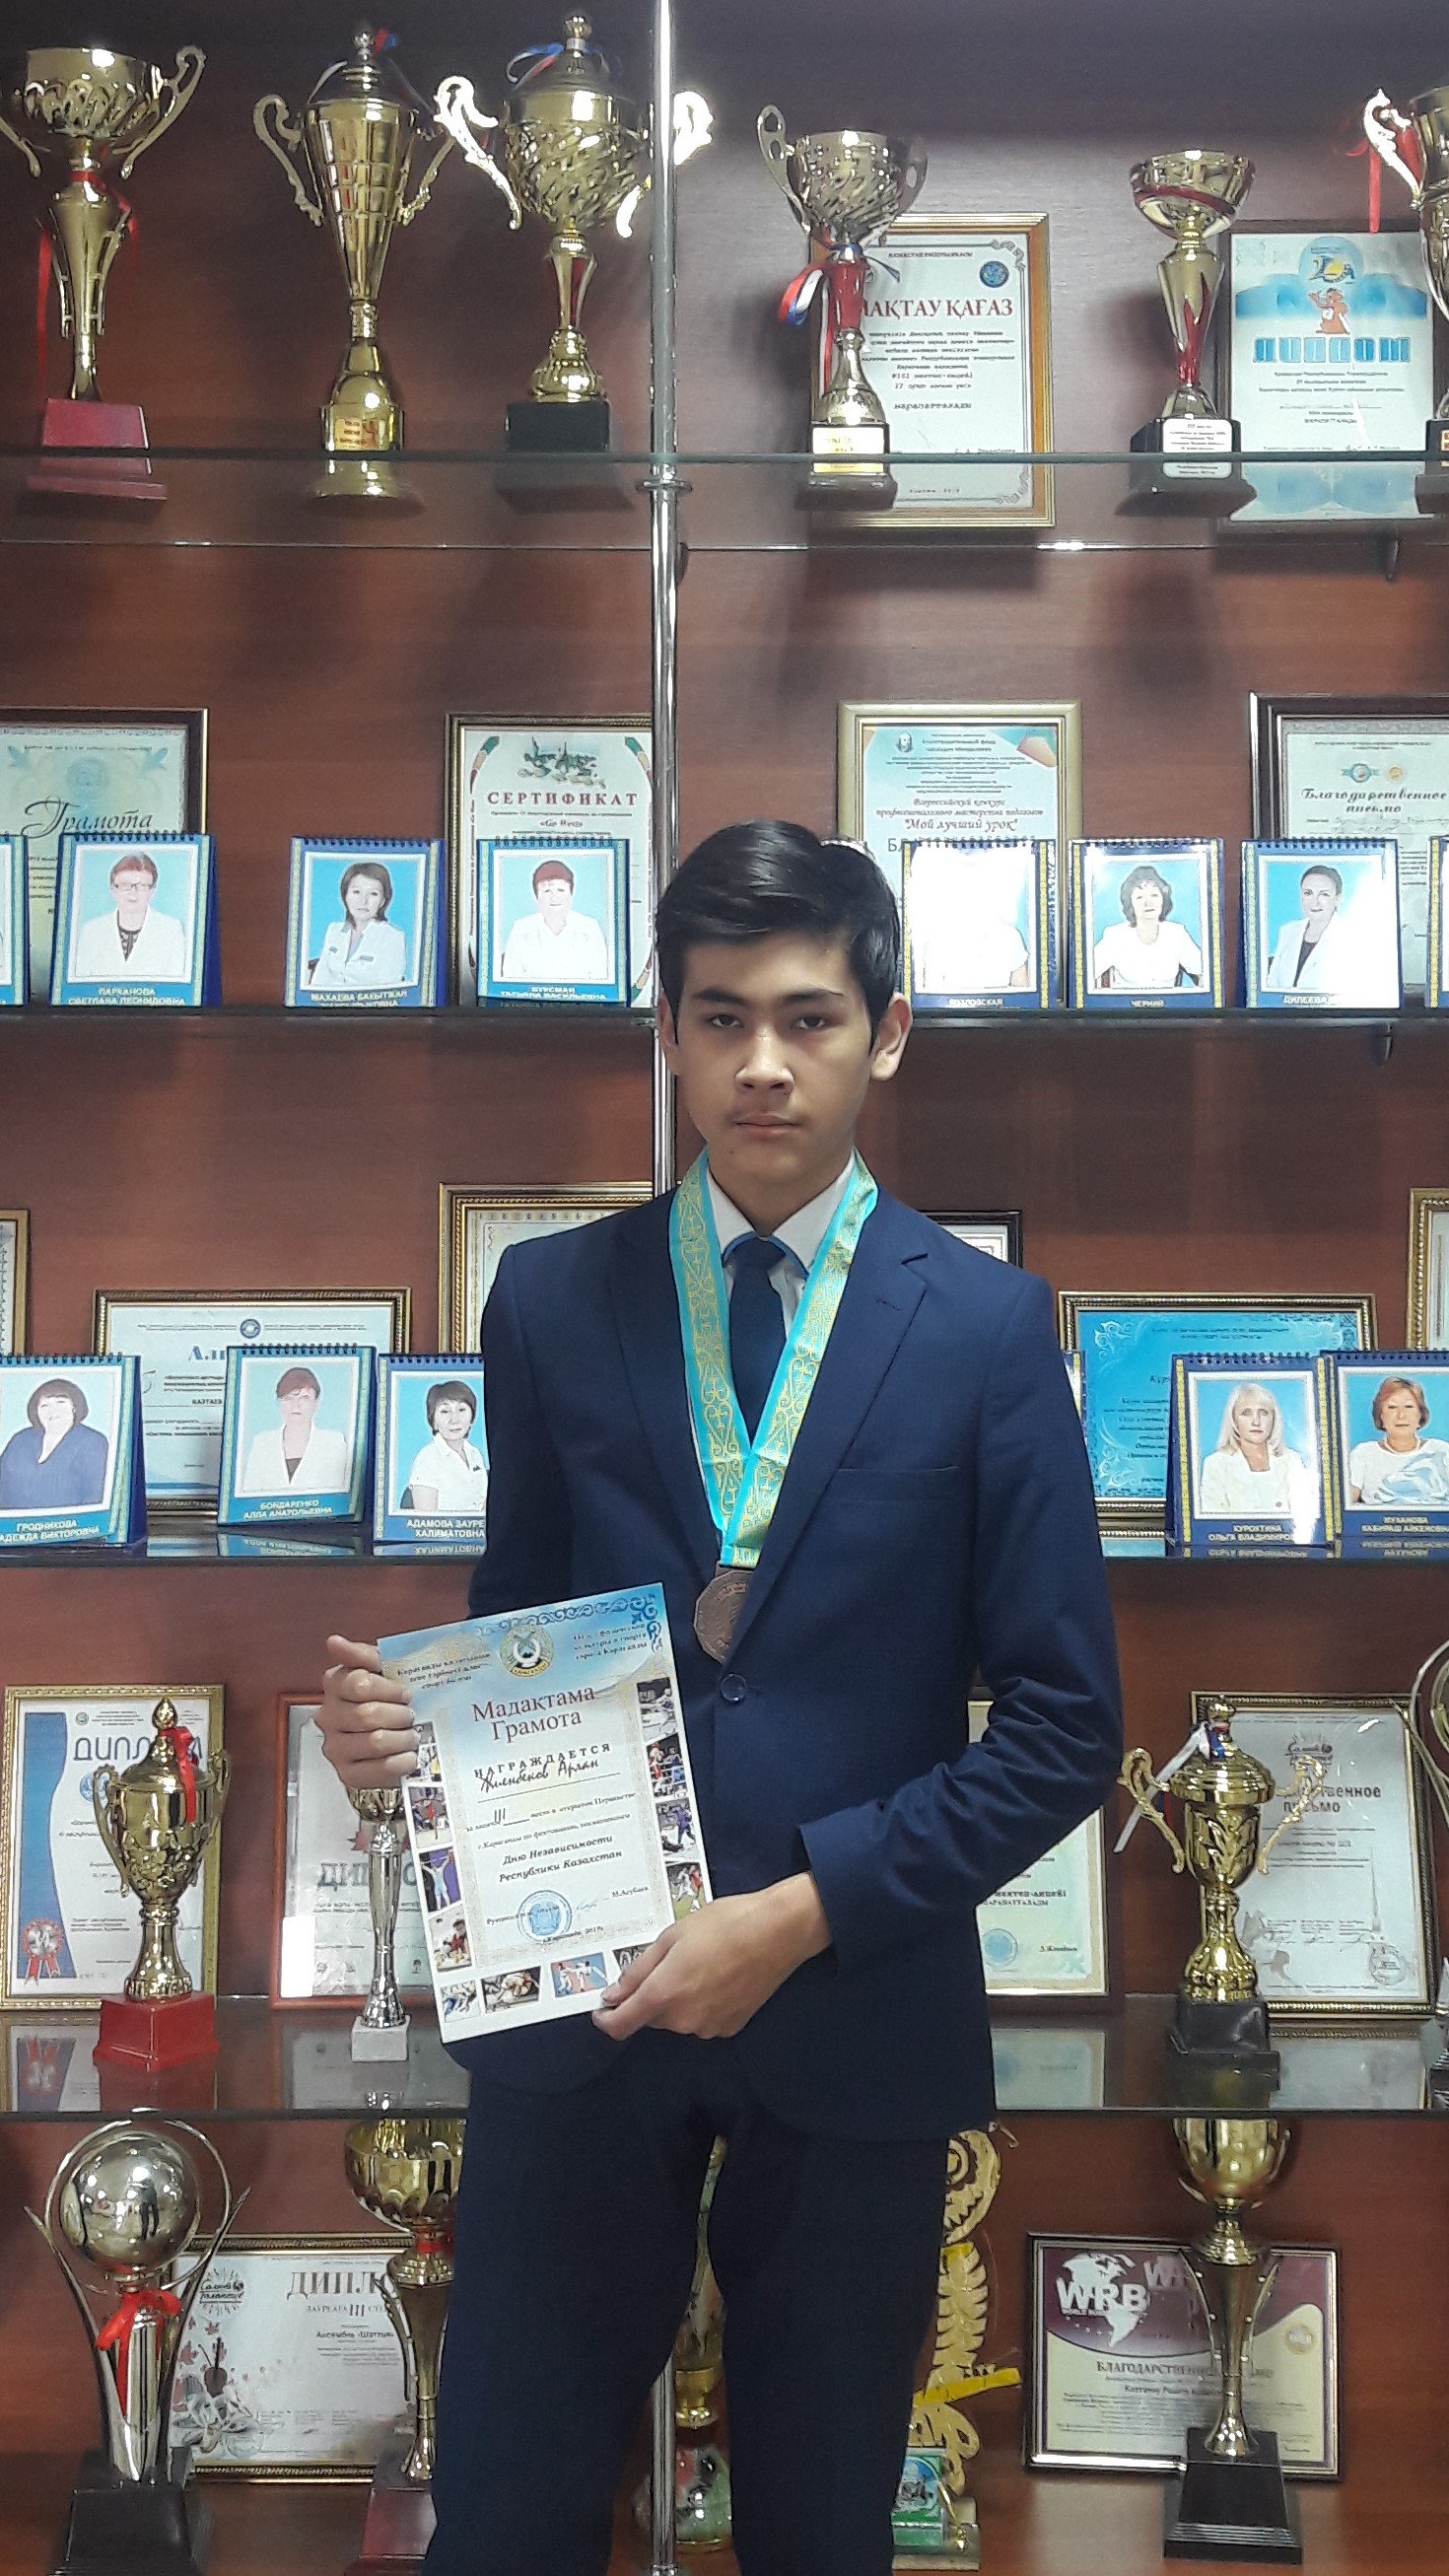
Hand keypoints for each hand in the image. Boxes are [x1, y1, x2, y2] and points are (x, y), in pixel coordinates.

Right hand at [318, 1634, 418, 1791]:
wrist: (387, 1736)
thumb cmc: (385, 1698)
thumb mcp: (380, 1669)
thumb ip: (361, 1655)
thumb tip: (334, 1642)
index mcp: (335, 1686)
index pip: (359, 1684)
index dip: (389, 1689)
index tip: (405, 1692)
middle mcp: (329, 1717)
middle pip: (367, 1715)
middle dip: (398, 1715)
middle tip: (411, 1715)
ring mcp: (335, 1747)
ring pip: (374, 1742)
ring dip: (402, 1738)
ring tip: (412, 1735)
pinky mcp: (348, 1773)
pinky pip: (378, 1769)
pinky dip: (400, 1762)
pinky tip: (408, 1755)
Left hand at [592, 1874, 830, 2042]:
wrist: (779, 1931)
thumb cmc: (724, 1924)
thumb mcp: (672, 1937)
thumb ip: (638, 1971)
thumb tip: (614, 1995)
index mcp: (663, 1995)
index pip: (620, 2025)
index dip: (606, 2018)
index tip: (603, 2007)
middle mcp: (684, 2020)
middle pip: (650, 2018)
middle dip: (649, 1996)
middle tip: (667, 1961)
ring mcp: (709, 2027)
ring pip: (677, 2018)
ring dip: (677, 1999)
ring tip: (699, 1962)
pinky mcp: (731, 2027)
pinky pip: (702, 2020)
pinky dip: (700, 2003)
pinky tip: (716, 1976)